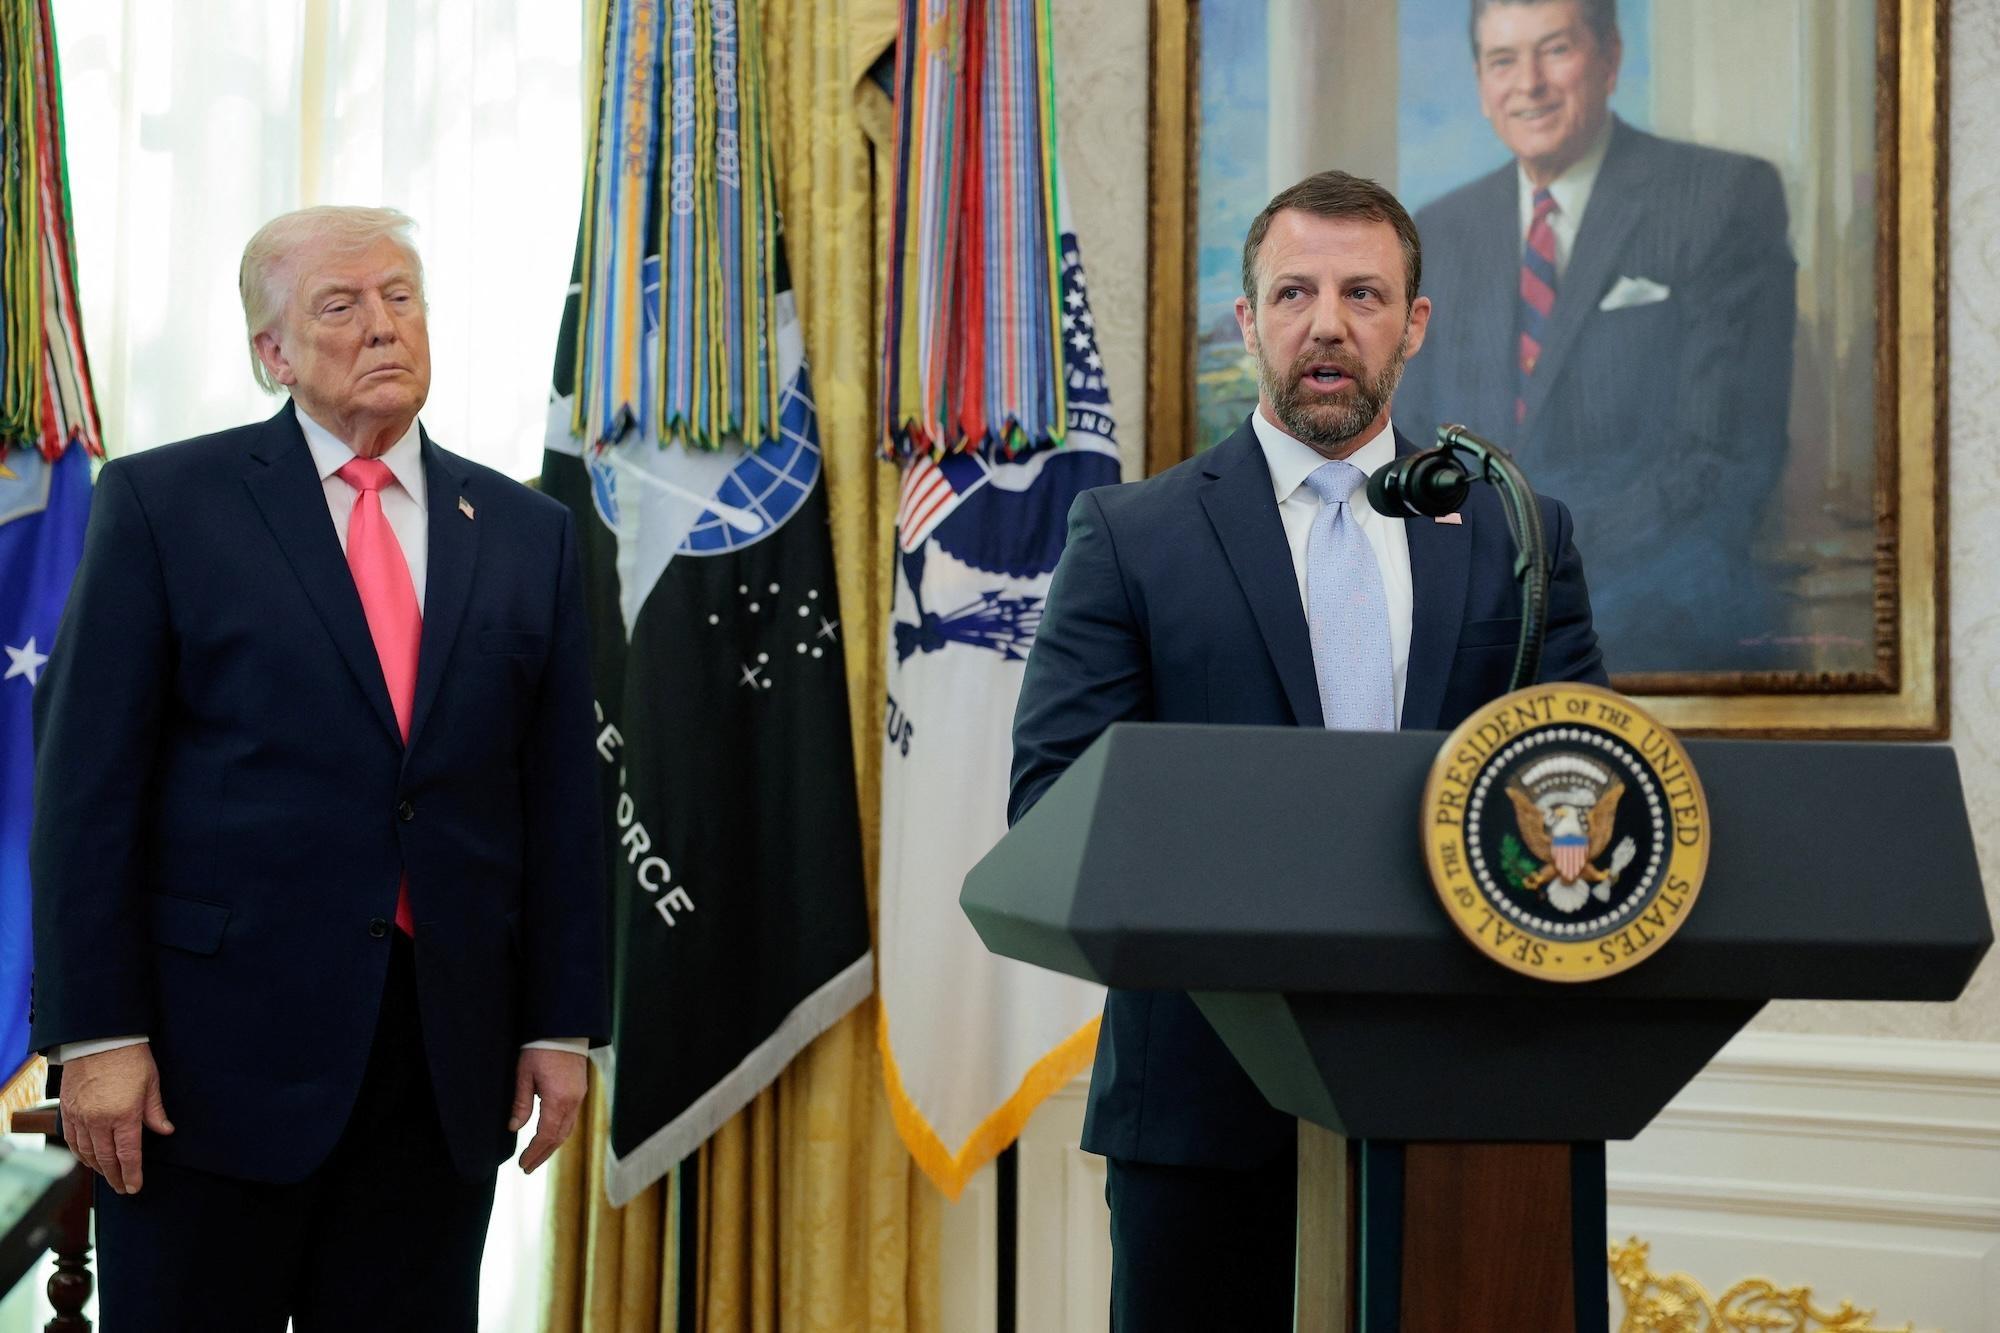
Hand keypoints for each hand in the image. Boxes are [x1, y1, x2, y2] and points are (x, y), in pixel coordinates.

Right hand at [60, 1044, 173, 1194]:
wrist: (99, 1039)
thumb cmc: (131, 1058)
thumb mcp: (151, 1083)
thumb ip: (155, 1111)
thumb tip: (165, 1131)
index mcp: (124, 1115)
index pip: (128, 1155)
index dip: (132, 1174)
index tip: (134, 1187)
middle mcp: (99, 1120)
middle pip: (106, 1159)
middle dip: (115, 1177)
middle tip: (122, 1187)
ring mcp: (80, 1117)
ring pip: (86, 1153)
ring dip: (97, 1167)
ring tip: (108, 1175)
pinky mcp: (67, 1111)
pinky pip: (72, 1140)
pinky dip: (80, 1153)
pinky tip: (88, 1158)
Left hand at [508, 1047, 586, 1173]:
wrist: (564, 1029)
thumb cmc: (540, 1049)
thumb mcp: (524, 1075)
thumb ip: (521, 1104)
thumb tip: (514, 1128)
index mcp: (558, 1100)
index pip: (546, 1135)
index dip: (534, 1152)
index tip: (522, 1164)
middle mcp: (572, 1102)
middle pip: (559, 1137)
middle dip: (543, 1154)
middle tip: (527, 1168)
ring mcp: (579, 1097)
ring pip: (567, 1130)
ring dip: (552, 1146)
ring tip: (537, 1157)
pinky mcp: (580, 1091)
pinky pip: (571, 1120)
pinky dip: (560, 1133)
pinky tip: (550, 1137)